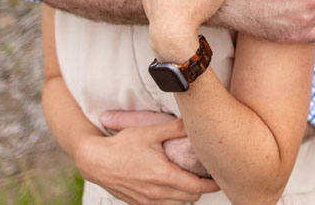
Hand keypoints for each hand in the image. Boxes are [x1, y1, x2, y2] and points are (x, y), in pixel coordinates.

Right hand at [76, 115, 217, 204]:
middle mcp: (156, 193)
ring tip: (190, 181)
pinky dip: (172, 201)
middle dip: (201, 188)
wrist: (95, 160)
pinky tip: (172, 187)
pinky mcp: (138, 204)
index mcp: (163, 176)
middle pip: (191, 198)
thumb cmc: (121, 145)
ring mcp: (146, 201)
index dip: (212, 184)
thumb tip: (194, 119)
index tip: (219, 177)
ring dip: (186, 196)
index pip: (197, 187)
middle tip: (206, 176)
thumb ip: (175, 127)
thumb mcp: (150, 132)